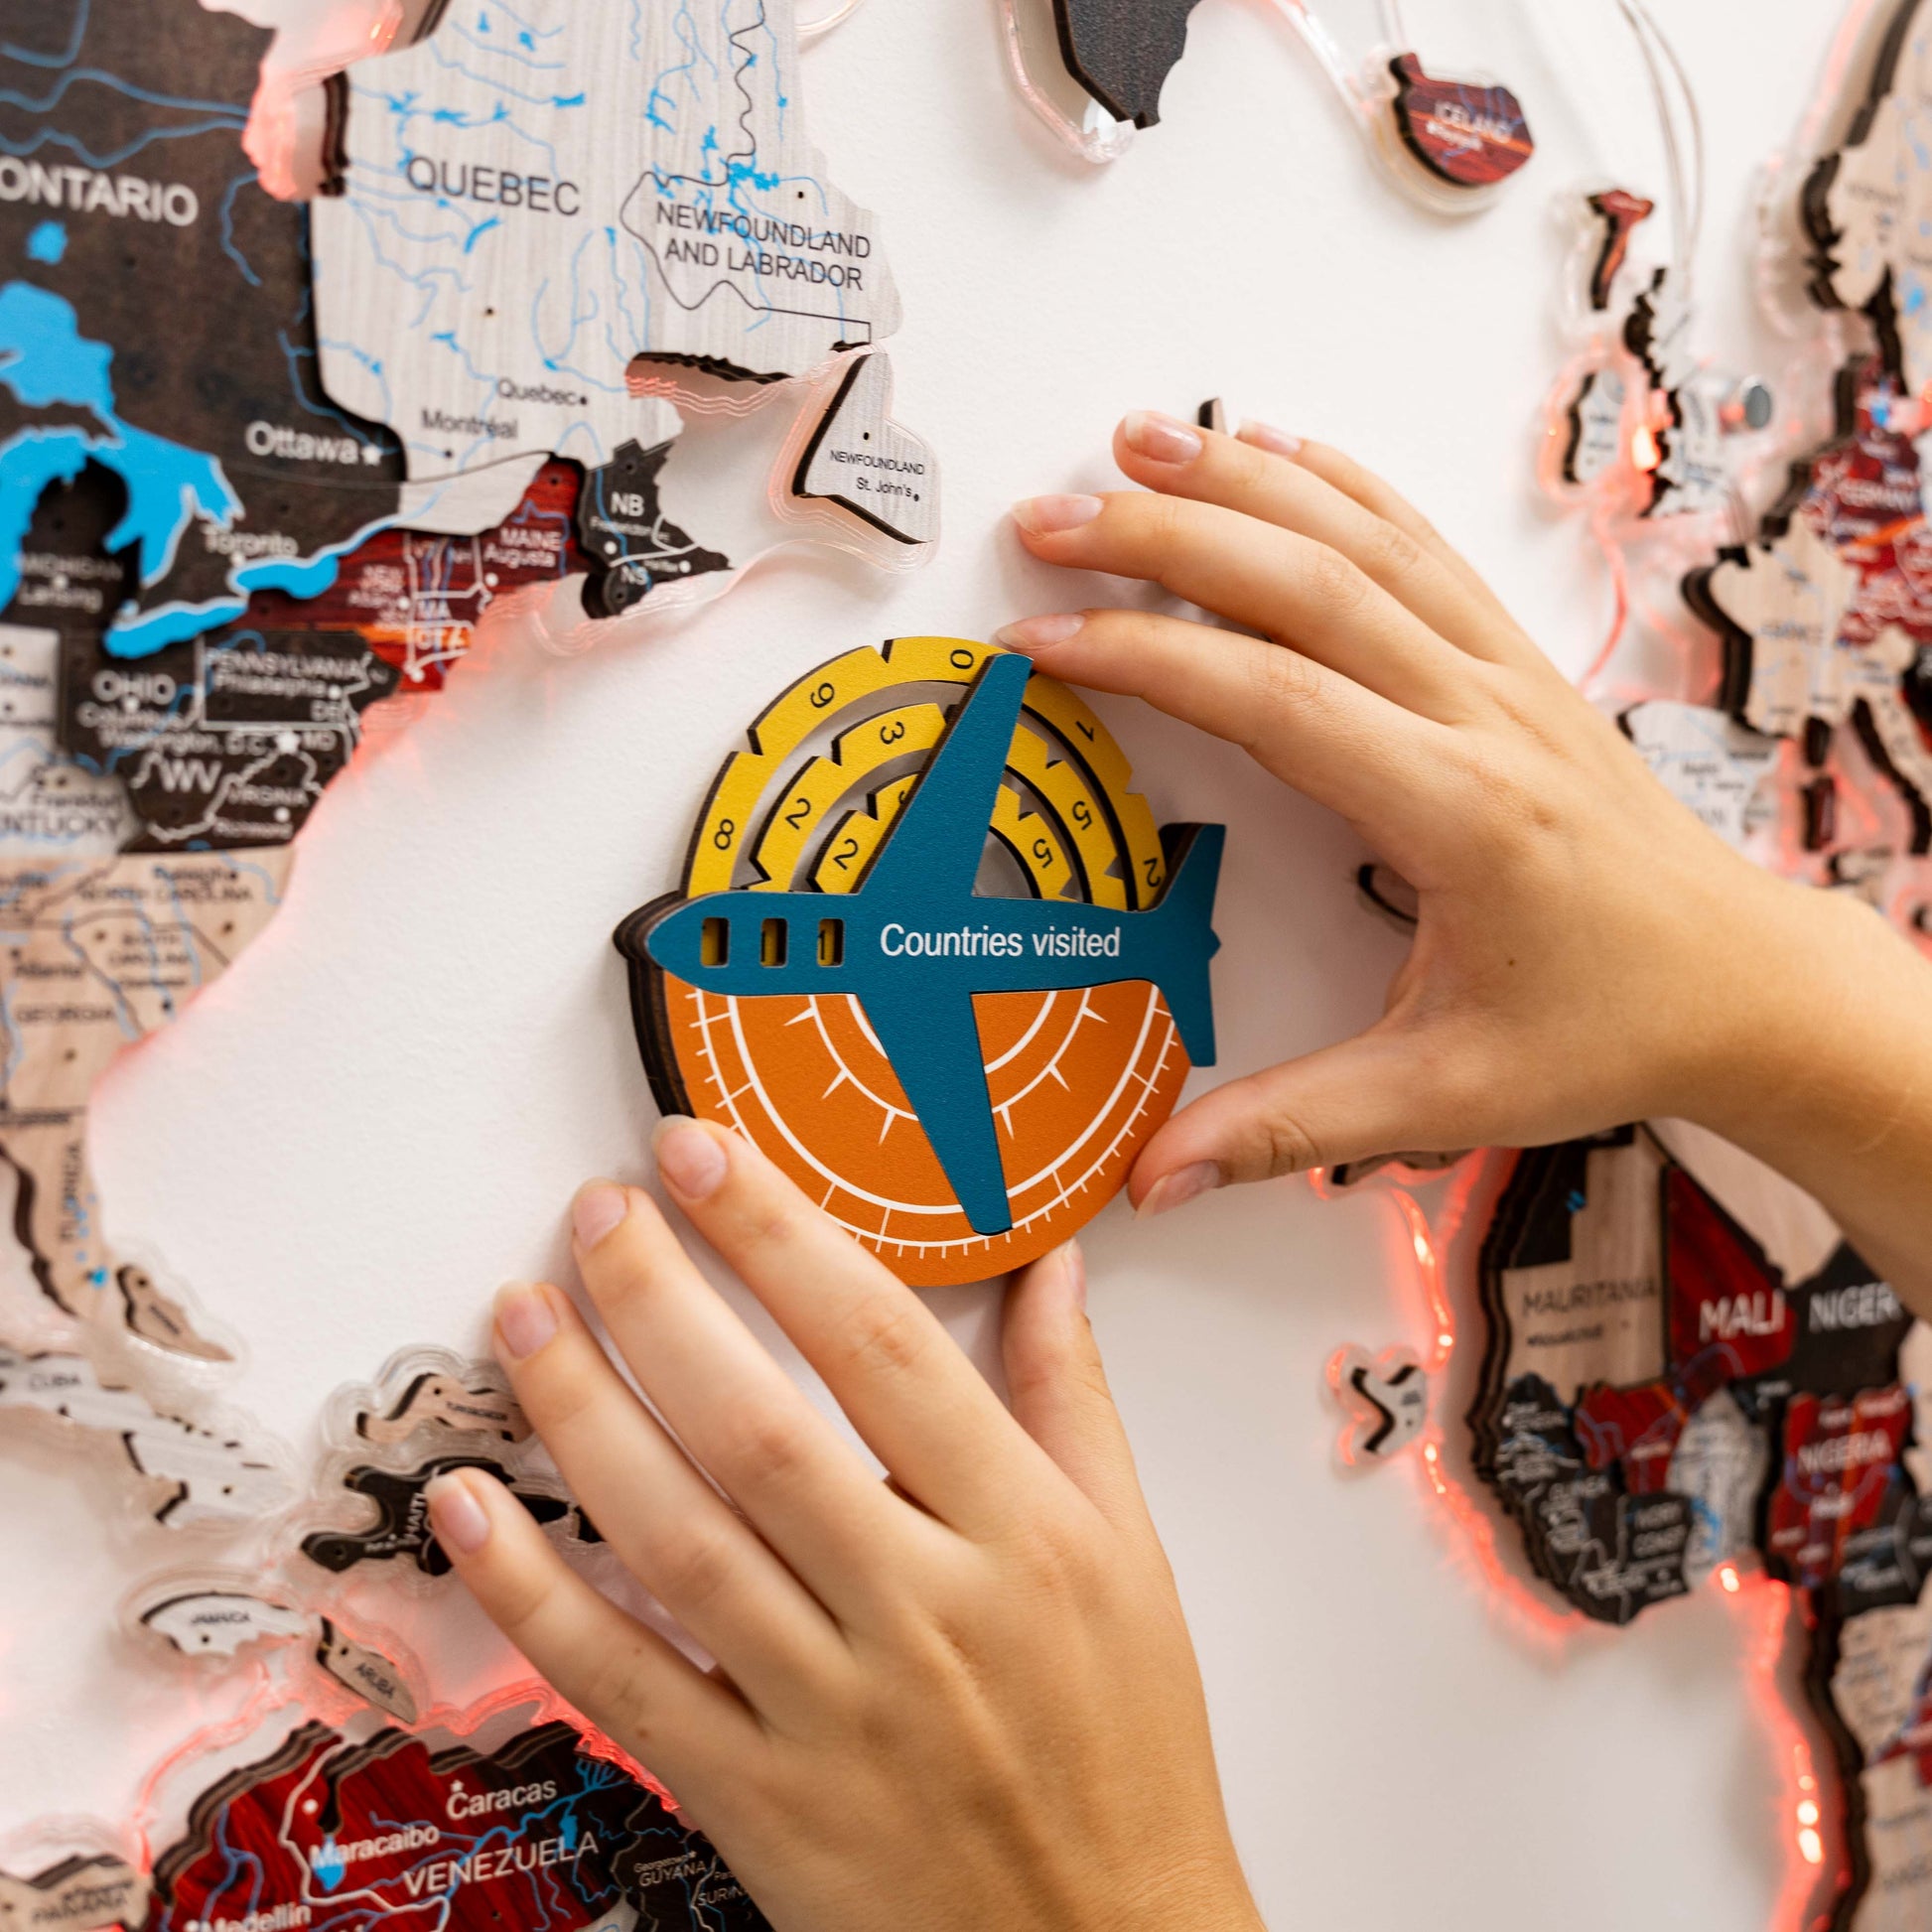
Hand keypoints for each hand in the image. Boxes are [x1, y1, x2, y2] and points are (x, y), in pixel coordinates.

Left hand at [425, 1119, 1262, 1931]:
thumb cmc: (1124, 1749)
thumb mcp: (1132, 1559)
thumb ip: (1073, 1400)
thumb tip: (1049, 1264)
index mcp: (1024, 1536)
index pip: (884, 1349)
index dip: (782, 1238)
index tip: (703, 1156)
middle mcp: (923, 1611)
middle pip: (760, 1430)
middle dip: (659, 1304)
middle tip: (595, 1212)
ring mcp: (831, 1712)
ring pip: (678, 1542)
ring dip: (583, 1418)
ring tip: (522, 1316)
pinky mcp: (757, 1800)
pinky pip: (626, 1685)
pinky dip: (535, 1595)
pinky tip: (473, 1509)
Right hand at [998, 413, 1931, 1309]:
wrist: (1742, 983)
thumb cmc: (1607, 1029)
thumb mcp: (1445, 1096)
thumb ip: (1290, 1127)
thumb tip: (1155, 1176)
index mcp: (1461, 813)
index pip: (1276, 702)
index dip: (1146, 660)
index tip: (1041, 643)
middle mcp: (1484, 716)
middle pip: (1308, 584)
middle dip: (1165, 536)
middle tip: (1048, 519)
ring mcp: (1506, 675)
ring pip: (1365, 540)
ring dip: (1246, 480)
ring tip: (1137, 438)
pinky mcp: (1515, 666)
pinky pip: (1422, 547)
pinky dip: (1343, 485)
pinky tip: (1279, 449)